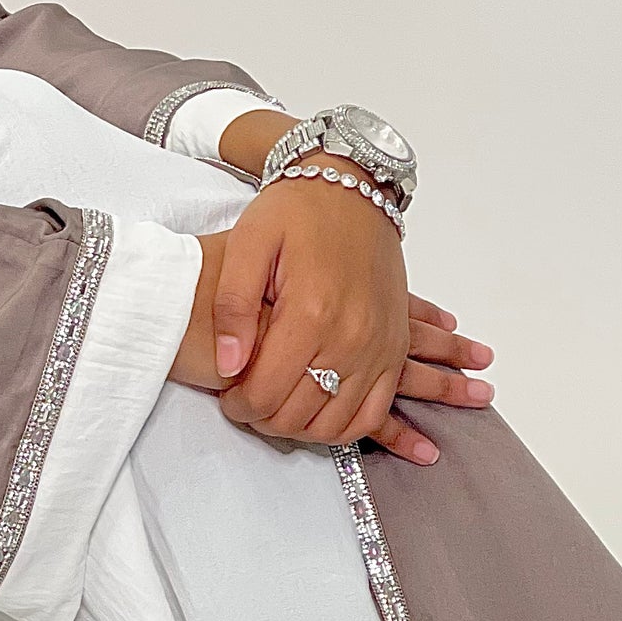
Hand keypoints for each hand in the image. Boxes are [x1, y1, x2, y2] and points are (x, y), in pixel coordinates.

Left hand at [169, 199, 493, 465]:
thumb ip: (233, 307)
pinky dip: (344, 427)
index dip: (239, 406)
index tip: (227, 397)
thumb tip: (228, 366)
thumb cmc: (295, 213)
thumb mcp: (247, 244)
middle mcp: (353, 336)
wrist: (352, 191)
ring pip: (337, 423)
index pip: (268, 394)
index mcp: (311, 313)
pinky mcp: (394, 348)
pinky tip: (316, 416)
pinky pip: (375, 411)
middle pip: (300, 415)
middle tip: (245, 404)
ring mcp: (379, 346)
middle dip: (264, 420)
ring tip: (275, 409)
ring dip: (301, 430)